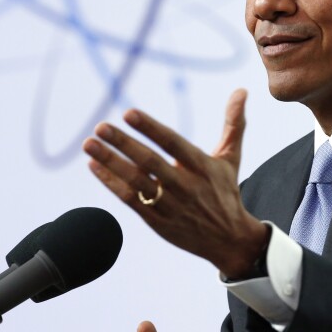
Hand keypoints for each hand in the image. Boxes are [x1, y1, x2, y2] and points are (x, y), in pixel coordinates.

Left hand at [82, 89, 267, 276]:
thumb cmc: (225, 193)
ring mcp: (170, 206)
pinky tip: (94, 166)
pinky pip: (131, 200)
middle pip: (150, 163)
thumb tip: (242, 90)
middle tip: (100, 127)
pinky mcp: (157, 222)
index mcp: (203, 167)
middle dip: (123, 144)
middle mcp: (186, 186)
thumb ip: (233, 124)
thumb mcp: (231, 159)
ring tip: (89, 144)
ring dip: (110, 162)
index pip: (173, 143)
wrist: (229, 241)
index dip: (151, 128)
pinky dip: (111, 183)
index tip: (129, 113)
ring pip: (136, 182)